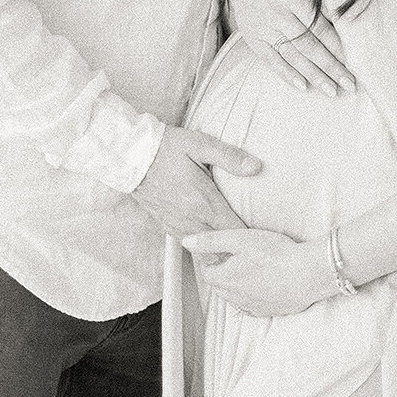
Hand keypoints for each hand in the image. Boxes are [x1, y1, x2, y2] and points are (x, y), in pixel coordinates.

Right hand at [131, 126, 260, 240]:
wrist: (131, 157)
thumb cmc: (167, 148)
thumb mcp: (199, 144)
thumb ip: (229, 157)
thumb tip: (256, 167)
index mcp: (204, 202)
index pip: (236, 232)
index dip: (252, 236)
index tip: (265, 232)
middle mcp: (192, 220)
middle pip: (223, 248)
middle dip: (240, 247)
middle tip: (255, 241)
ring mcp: (179, 226)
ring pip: (206, 252)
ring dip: (222, 249)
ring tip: (237, 244)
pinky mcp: (168, 227)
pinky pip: (191, 246)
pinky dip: (204, 247)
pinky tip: (212, 236)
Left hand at [183, 226, 332, 316]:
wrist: (307, 274)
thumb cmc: (274, 253)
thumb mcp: (239, 239)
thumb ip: (211, 240)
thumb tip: (186, 241)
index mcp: (226, 279)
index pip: (208, 272)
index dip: (213, 259)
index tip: (224, 249)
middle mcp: (235, 298)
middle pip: (220, 286)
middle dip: (224, 273)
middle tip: (239, 256)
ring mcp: (253, 307)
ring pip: (236, 297)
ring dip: (238, 285)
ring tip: (253, 267)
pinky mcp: (269, 312)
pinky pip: (253, 306)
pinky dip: (253, 295)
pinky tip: (265, 283)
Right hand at [226, 0, 355, 96]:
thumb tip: (345, 21)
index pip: (319, 27)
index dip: (336, 47)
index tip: (352, 62)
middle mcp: (279, 14)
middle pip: (308, 46)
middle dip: (331, 67)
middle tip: (350, 84)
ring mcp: (265, 29)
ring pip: (293, 57)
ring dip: (314, 76)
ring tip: (332, 91)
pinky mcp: (255, 40)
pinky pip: (272, 61)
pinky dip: (287, 74)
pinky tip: (303, 87)